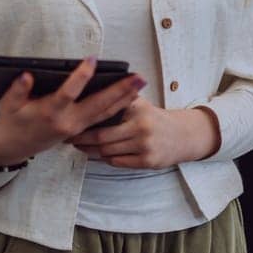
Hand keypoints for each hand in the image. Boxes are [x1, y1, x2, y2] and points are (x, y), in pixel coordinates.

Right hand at [0, 57, 146, 167]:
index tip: (91, 59)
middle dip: (119, 90)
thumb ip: (18, 89)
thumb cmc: (12, 121)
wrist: (14, 148)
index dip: (80, 76)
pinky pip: (103, 118)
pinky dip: (118, 108)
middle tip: (137, 77)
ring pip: (105, 113)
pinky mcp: (81, 130)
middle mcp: (68, 122)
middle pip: (98, 105)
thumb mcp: (8, 104)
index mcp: (50, 112)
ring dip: (124, 98)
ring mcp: (77, 128)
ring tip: (141, 84)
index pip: (69, 93)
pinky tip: (130, 97)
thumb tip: (27, 75)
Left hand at [68, 100, 220, 169]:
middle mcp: (142, 128)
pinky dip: (106, 159)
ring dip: (91, 151)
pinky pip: (118, 163)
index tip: (72, 123)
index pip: (105, 116)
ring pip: (108, 152)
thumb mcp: (140, 103)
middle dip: (83, 140)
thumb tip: (94, 89)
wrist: (182, 135)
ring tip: (80, 147)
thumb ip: (120, 98)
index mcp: (137, 110)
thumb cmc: (154, 118)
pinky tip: (98, 155)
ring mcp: (145, 146)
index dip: (85, 121)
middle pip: (103, 137)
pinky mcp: (148, 161)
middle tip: (70, 139)